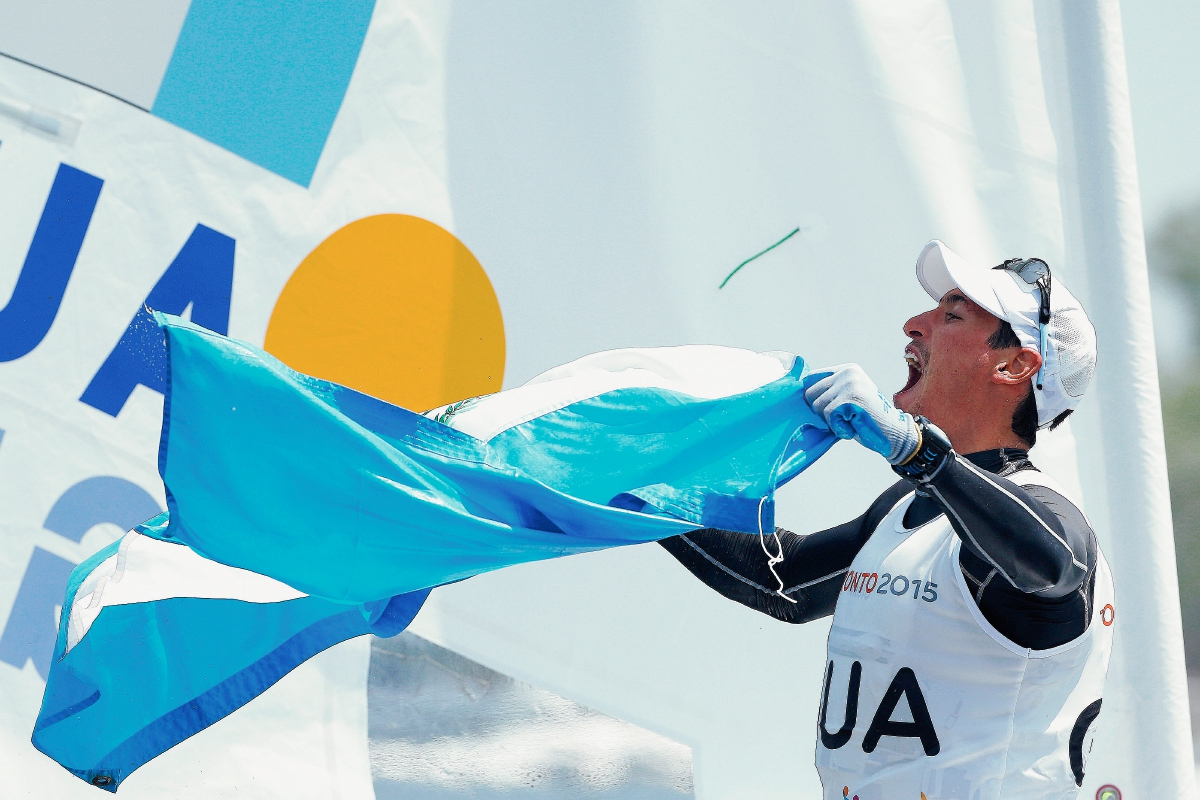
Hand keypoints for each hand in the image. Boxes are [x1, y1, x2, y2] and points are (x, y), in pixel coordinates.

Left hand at [803, 364, 918, 463]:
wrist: (894, 434)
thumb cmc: (867, 420)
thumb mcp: (848, 397)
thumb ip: (829, 392)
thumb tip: (799, 396)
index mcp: (847, 369)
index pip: (810, 378)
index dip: (812, 398)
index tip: (825, 409)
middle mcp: (847, 373)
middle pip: (810, 394)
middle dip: (822, 412)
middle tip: (844, 418)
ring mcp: (849, 385)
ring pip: (817, 407)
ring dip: (831, 422)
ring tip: (851, 421)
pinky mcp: (849, 399)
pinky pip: (828, 417)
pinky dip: (839, 428)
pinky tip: (855, 427)